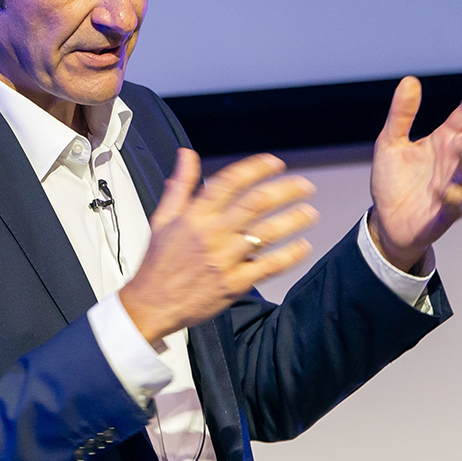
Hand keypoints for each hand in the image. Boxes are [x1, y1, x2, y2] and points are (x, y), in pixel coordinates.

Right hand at [120, 150, 318, 342]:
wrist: (152, 304)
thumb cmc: (159, 264)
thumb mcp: (162, 218)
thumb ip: (180, 185)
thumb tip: (186, 156)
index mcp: (195, 216)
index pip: (230, 181)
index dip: (256, 168)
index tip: (275, 164)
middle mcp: (212, 234)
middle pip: (256, 203)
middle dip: (286, 190)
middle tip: (303, 186)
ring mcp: (224, 259)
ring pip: (266, 233)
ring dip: (293, 220)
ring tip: (309, 213)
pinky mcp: (233, 284)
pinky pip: (268, 267)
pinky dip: (289, 256)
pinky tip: (302, 247)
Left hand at [368, 72, 461, 272]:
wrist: (386, 220)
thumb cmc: (393, 180)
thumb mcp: (390, 143)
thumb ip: (401, 115)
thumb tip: (409, 80)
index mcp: (445, 141)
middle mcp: (455, 161)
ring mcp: (455, 186)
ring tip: (461, 145)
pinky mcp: (446, 213)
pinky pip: (457, 205)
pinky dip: (452, 197)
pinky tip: (444, 188)